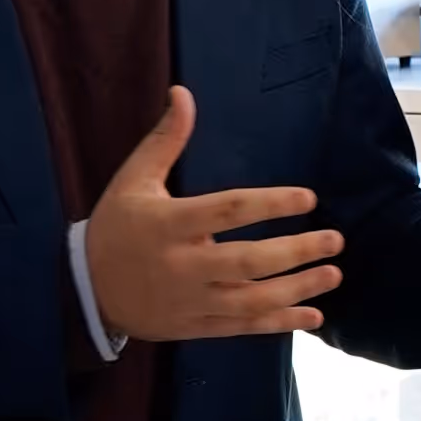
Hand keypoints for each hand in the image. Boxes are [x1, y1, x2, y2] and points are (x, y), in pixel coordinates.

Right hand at [82, 88, 343, 344]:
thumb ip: (164, 140)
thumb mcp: (133, 179)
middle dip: (295, 252)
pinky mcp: (196, 326)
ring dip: (297, 288)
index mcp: (168, 225)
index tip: (308, 198)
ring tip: (333, 273)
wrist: (85, 290)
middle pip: (247, 262)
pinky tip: (313, 314)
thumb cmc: (116, 226)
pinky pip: (244, 328)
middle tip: (335, 239)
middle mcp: (182, 266)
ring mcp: (191, 301)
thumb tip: (182, 93)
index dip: (269, 204)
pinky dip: (280, 322)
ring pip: (252, 300)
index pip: (226, 212)